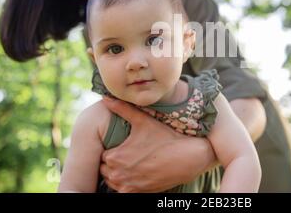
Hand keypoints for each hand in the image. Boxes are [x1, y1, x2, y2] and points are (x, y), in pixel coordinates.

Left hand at [99, 97, 216, 192]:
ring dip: (119, 173)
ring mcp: (128, 186)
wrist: (187, 157)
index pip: (103, 155)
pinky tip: (139, 173)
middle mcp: (118, 174)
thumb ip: (122, 109)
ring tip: (133, 162)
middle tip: (129, 153)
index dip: (113, 149)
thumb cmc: (164, 137)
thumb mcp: (143, 121)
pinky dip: (128, 183)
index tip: (123, 145)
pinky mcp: (138, 193)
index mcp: (115, 157)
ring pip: (113, 181)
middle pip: (106, 169)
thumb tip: (105, 98)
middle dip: (114, 162)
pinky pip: (124, 190)